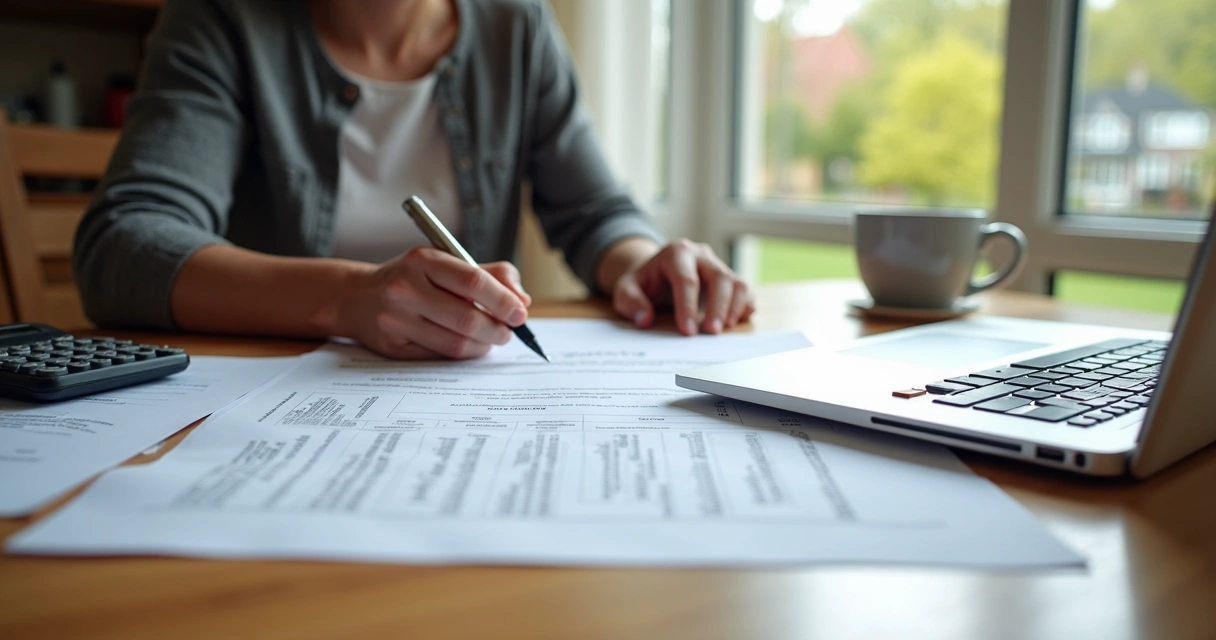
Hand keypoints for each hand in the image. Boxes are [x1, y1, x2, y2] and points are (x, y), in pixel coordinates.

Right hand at [335, 247, 531, 358]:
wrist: (357, 297)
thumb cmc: (412, 278)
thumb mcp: (444, 263)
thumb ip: (488, 275)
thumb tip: (522, 300)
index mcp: (422, 260)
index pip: (473, 281)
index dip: (503, 300)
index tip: (520, 312)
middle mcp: (405, 288)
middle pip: (467, 317)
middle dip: (497, 329)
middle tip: (508, 332)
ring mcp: (395, 320)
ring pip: (455, 343)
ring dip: (483, 345)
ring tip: (491, 339)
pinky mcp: (392, 347)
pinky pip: (439, 357)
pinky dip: (462, 355)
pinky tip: (468, 346)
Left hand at [609, 239, 754, 335]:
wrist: (655, 274)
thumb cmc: (643, 283)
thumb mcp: (625, 289)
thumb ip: (630, 302)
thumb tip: (644, 319)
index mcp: (675, 253)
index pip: (686, 279)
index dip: (688, 306)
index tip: (688, 331)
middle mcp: (701, 255)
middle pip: (719, 276)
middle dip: (718, 306)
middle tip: (712, 333)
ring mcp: (717, 266)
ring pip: (736, 282)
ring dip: (735, 307)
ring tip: (725, 329)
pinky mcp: (728, 279)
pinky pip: (744, 290)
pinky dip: (745, 306)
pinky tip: (736, 322)